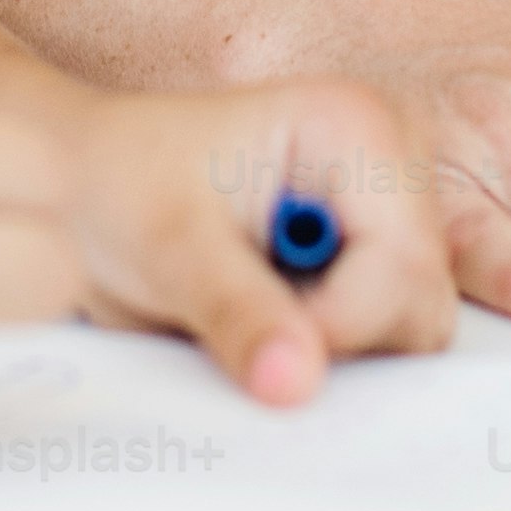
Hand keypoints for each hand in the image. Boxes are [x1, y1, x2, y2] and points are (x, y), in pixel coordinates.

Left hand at [48, 83, 454, 403]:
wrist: (91, 184)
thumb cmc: (123, 187)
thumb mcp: (168, 250)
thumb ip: (238, 313)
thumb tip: (296, 384)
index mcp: (360, 127)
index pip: (402, 269)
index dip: (335, 326)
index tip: (253, 334)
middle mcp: (400, 159)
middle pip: (419, 304)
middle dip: (333, 335)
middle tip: (240, 307)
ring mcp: (396, 209)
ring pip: (409, 329)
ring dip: (327, 341)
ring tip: (249, 300)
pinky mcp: (380, 252)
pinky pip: (386, 333)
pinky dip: (328, 343)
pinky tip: (271, 310)